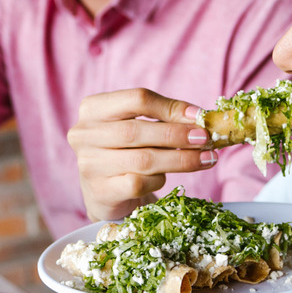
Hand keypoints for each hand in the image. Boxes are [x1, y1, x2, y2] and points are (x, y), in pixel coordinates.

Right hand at [68, 88, 216, 220]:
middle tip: (206, 139)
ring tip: (206, 159)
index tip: (199, 116)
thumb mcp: (142, 128)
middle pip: (137, 130)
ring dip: (181, 159)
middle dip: (178, 135)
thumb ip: (165, 119)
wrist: (107, 193)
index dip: (172, 107)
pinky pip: (138, 183)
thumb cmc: (129, 152)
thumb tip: (200, 117)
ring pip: (142, 159)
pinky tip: (167, 178)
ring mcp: (89, 164)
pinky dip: (159, 180)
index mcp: (94, 108)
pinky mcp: (100, 192)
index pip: (137, 99)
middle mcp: (84, 134)